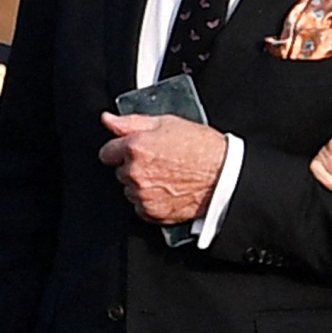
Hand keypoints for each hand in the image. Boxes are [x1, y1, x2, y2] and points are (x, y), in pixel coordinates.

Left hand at [99, 113, 228, 224]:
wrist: (225, 176)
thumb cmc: (202, 148)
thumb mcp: (167, 123)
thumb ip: (130, 122)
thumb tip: (108, 120)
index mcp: (135, 148)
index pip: (106, 152)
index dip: (120, 150)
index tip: (133, 150)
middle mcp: (135, 173)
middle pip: (120, 172)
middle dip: (133, 167)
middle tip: (158, 162)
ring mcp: (143, 195)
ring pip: (130, 190)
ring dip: (142, 185)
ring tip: (166, 177)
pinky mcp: (152, 213)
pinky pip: (140, 207)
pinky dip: (150, 200)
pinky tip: (168, 190)